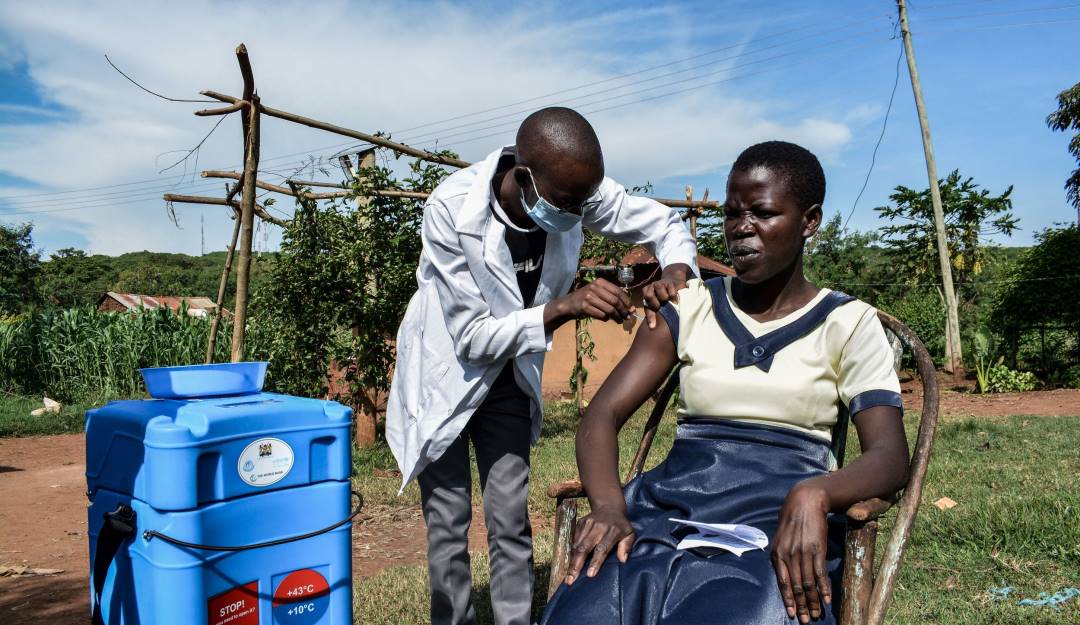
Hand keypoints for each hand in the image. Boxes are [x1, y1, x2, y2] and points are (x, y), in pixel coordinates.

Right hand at [562, 279, 633, 322]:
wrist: (569, 303)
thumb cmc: (588, 297)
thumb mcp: (599, 291)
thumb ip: (612, 296)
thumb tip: (630, 308)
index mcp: (600, 282)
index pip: (618, 291)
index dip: (627, 301)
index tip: (632, 309)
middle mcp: (594, 287)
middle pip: (615, 301)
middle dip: (623, 310)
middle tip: (627, 317)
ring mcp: (589, 297)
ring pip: (609, 309)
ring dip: (616, 317)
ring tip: (620, 320)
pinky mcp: (584, 307)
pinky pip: (601, 315)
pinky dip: (606, 318)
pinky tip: (607, 319)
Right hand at [564, 504, 634, 585]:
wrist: (609, 507)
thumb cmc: (621, 525)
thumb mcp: (630, 533)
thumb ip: (627, 546)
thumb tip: (623, 560)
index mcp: (612, 531)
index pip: (602, 549)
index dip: (596, 562)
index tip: (590, 575)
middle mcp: (598, 528)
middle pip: (585, 548)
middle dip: (576, 565)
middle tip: (570, 580)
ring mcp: (587, 525)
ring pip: (577, 545)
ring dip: (571, 562)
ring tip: (568, 577)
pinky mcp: (580, 523)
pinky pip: (574, 540)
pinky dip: (571, 553)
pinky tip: (569, 565)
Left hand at [642, 263, 689, 328]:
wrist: (673, 281)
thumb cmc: (662, 296)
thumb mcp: (656, 304)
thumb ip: (652, 313)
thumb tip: (652, 327)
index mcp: (646, 292)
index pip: (645, 305)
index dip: (650, 316)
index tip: (653, 326)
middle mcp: (651, 287)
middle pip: (649, 296)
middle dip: (656, 304)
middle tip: (660, 306)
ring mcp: (659, 283)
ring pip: (661, 295)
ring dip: (666, 299)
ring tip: (668, 301)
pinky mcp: (669, 282)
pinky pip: (672, 293)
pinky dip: (674, 298)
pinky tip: (674, 298)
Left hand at [771, 483, 831, 622]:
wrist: (805, 501)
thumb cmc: (792, 519)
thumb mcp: (780, 537)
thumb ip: (781, 555)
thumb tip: (783, 573)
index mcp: (777, 553)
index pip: (783, 582)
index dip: (788, 600)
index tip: (793, 614)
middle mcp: (789, 555)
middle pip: (797, 586)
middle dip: (802, 605)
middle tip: (808, 620)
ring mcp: (803, 552)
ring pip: (808, 583)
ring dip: (814, 601)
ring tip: (818, 614)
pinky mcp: (817, 549)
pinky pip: (820, 573)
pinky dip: (824, 588)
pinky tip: (826, 599)